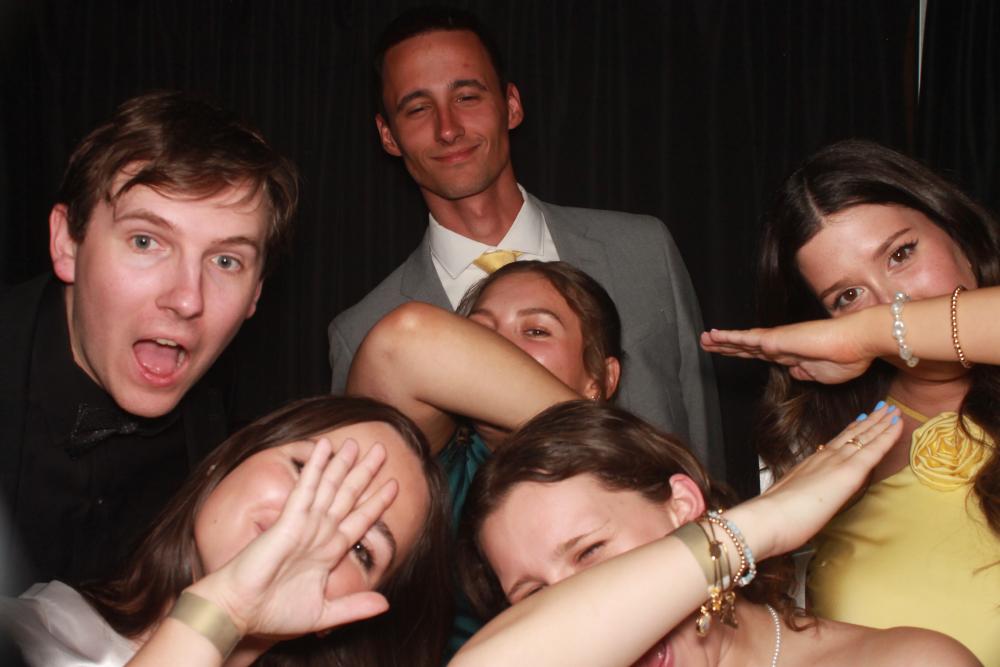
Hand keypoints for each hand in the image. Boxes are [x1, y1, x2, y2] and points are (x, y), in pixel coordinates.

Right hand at [187, 437, 398, 638]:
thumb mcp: (324, 613)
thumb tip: (386, 603)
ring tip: (357, 442)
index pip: (359, 521)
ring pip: (329, 487)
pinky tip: (324, 447)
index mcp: (328, 552)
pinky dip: (315, 467)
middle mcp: (319, 533)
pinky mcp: (288, 521)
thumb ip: (355, 607)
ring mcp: (304, 524)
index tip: (395, 485)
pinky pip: (305, 489)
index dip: (376, 502)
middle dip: (365, 473)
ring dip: (343, 463)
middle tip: (381, 449)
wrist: (240, 613)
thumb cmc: (273, 613)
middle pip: (348, 496)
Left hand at [700, 315, 874, 382]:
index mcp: (792, 355)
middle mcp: (782, 345)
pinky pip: (746, 338)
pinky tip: (714, 336)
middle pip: (747, 346)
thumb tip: (794, 372)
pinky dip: (729, 337)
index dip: (745, 353)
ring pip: (743, 341)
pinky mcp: (775, 339)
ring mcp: (777, 341)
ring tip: (704, 339)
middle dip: (727, 346)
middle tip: (708, 343)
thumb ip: (806, 373)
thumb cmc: (847, 358)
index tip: (731, 353)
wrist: (858, 343)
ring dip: (722, 341)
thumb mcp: (822, 375)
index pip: (761, 355)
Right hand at [728, 403, 900, 559]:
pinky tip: (898, 425)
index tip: (862, 419)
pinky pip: (874, 449)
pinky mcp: (849, 472)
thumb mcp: (790, 497)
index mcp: (811, 464)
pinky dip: (887, 435)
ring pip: (864, 437)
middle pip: (852, 435)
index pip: (837, 443)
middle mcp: (825, 458)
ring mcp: (837, 462)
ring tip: (893, 410)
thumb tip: (805, 493)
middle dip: (870, 421)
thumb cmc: (776, 515)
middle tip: (883, 408)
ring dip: (881, 422)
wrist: (769, 517)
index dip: (852, 430)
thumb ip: (801, 491)